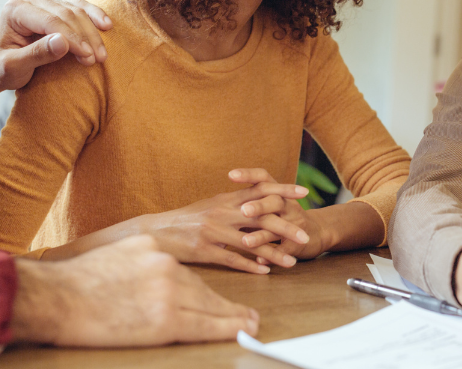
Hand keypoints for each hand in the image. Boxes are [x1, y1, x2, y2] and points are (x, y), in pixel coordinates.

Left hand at [0, 0, 111, 111]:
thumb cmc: (2, 68)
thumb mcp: (13, 67)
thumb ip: (36, 54)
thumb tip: (63, 42)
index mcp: (15, 9)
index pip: (51, 20)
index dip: (72, 38)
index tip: (87, 57)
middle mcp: (29, 0)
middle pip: (66, 14)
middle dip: (84, 37)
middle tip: (96, 59)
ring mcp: (44, 1)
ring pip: (76, 11)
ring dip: (92, 32)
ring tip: (100, 54)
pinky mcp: (55, 6)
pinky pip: (80, 7)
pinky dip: (94, 16)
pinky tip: (106, 26)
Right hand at [12, 235, 258, 345]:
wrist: (55, 299)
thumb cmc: (76, 285)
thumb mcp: (116, 258)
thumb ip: (141, 265)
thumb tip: (155, 281)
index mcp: (152, 249)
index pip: (189, 271)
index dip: (208, 288)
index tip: (223, 297)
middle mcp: (166, 265)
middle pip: (204, 288)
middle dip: (226, 305)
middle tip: (248, 316)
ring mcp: (167, 291)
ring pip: (208, 305)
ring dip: (231, 317)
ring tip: (249, 324)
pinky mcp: (166, 319)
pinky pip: (203, 324)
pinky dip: (226, 328)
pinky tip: (241, 330)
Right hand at [134, 169, 310, 272]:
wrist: (156, 231)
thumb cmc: (187, 219)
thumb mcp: (211, 204)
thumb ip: (234, 201)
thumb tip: (259, 198)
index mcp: (226, 199)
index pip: (260, 190)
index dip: (282, 190)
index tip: (303, 193)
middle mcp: (222, 212)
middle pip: (261, 218)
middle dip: (286, 227)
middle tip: (305, 236)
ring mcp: (214, 232)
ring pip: (251, 243)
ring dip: (273, 253)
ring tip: (291, 262)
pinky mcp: (205, 250)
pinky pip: (233, 260)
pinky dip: (251, 266)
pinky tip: (265, 272)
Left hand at [231, 168, 328, 261]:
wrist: (316, 233)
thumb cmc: (282, 217)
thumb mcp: (269, 205)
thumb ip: (248, 202)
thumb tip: (217, 200)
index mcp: (276, 193)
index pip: (263, 179)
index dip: (248, 175)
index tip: (230, 174)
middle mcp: (287, 204)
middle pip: (274, 201)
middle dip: (259, 206)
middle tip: (244, 210)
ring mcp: (294, 223)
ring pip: (279, 227)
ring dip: (262, 235)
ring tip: (246, 242)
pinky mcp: (299, 242)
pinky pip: (285, 248)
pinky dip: (273, 255)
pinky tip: (260, 261)